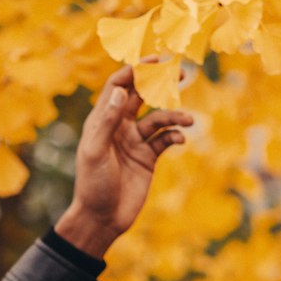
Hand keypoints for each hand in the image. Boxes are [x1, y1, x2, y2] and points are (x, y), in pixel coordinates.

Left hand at [55, 64, 191, 259]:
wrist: (102, 219)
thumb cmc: (93, 185)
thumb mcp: (96, 152)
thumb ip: (108, 121)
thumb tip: (121, 91)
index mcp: (102, 121)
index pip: (118, 86)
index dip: (134, 71)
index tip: (154, 62)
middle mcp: (119, 127)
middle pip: (141, 96)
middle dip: (160, 84)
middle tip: (182, 74)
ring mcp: (135, 141)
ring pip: (159, 118)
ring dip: (174, 116)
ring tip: (188, 120)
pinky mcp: (148, 158)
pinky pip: (165, 139)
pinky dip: (175, 135)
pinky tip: (179, 140)